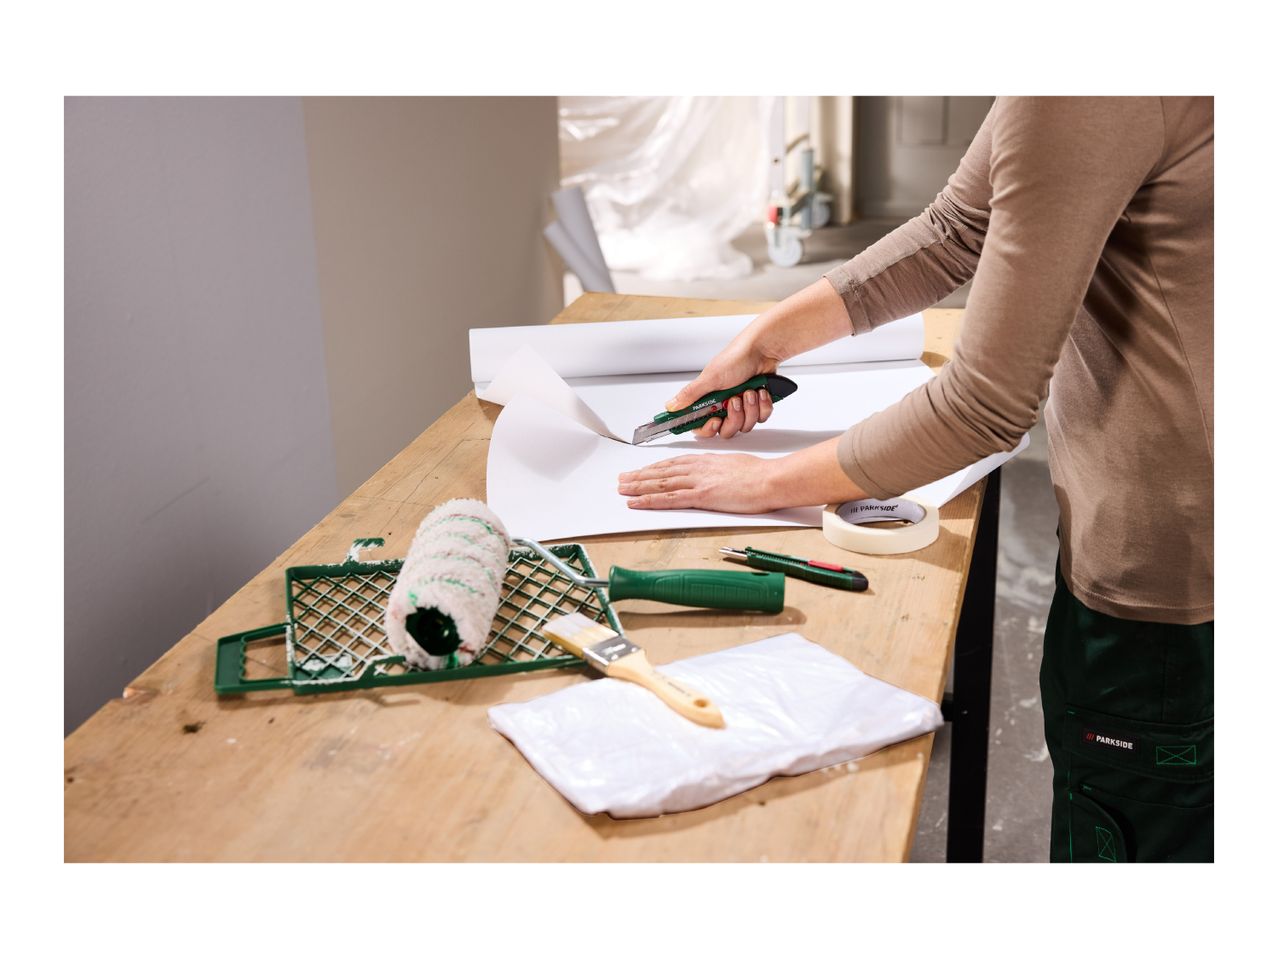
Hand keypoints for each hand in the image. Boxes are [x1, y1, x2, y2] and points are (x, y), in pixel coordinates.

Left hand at [618, 454, 777, 513]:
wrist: (770, 479)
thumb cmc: (760, 475)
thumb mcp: (734, 465)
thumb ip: (719, 470)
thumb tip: (714, 475)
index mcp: (706, 461)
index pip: (673, 464)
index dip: (654, 468)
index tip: (642, 471)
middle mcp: (698, 468)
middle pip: (662, 472)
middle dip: (640, 476)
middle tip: (622, 479)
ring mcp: (698, 481)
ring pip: (660, 483)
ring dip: (638, 486)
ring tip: (622, 489)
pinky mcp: (701, 495)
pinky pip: (669, 498)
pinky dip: (649, 500)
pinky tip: (636, 502)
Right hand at [666, 341, 777, 439]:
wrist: (764, 350)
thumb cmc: (736, 358)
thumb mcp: (710, 378)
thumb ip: (690, 395)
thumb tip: (670, 406)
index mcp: (708, 399)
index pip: (702, 426)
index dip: (708, 428)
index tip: (715, 421)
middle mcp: (724, 405)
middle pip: (726, 430)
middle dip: (734, 417)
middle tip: (735, 400)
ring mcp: (742, 406)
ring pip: (745, 425)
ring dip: (750, 408)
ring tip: (750, 391)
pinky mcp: (757, 405)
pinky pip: (761, 418)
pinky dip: (763, 405)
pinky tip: (761, 391)